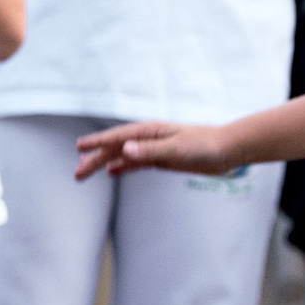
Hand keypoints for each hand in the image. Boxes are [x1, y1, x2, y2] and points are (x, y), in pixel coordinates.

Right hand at [74, 121, 236, 177]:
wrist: (227, 150)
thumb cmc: (204, 146)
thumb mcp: (177, 149)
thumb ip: (150, 150)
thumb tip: (124, 150)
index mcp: (150, 131)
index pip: (117, 137)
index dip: (97, 142)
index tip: (78, 147)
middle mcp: (149, 138)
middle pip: (115, 148)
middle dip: (95, 159)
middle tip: (77, 173)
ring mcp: (154, 148)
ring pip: (122, 156)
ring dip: (104, 164)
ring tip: (84, 174)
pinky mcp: (162, 159)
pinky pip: (136, 163)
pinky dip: (123, 166)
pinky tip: (112, 172)